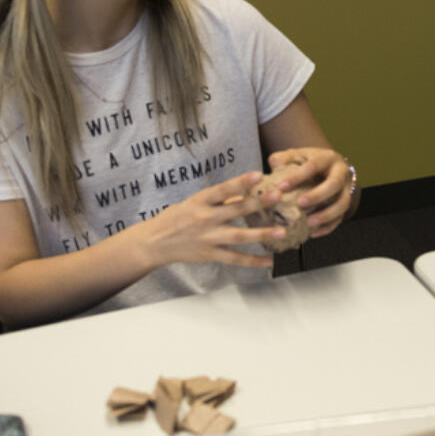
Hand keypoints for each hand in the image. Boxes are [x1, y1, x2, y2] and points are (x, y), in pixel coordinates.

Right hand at [132, 171, 280, 268]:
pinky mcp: (209, 254)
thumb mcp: (193, 202)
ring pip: (238, 236)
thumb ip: (217, 200)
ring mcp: (208, 238)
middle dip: (258, 203)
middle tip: (278, 196)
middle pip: (235, 210)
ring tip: (281, 231)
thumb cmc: (175, 218)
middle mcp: (205, 218)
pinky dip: (252, 261)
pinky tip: (269, 260)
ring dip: (261, 234)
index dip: (241, 182)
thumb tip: (244, 193)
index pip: (222, 189)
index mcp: (200, 201)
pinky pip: (234, 258)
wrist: (153, 243)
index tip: (259, 175)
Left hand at [263, 147, 353, 237]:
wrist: (329, 168)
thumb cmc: (308, 162)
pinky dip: (327, 227)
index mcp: (327, 158)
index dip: (298, 176)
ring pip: (343, 203)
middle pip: (334, 184)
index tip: (282, 187)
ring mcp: (346, 189)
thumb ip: (283, 159)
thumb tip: (274, 167)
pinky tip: (313, 233)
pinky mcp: (345, 204)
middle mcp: (341, 172)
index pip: (314, 165)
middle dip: (318, 195)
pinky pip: (340, 218)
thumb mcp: (296, 155)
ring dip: (326, 214)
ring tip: (309, 222)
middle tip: (300, 203)